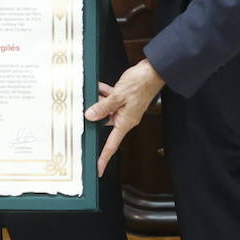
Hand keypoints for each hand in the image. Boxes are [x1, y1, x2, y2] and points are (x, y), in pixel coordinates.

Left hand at [84, 58, 163, 176]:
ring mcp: (125, 108)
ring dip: (100, 99)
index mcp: (125, 122)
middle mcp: (125, 117)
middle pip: (105, 121)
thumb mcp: (118, 95)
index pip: (112, 144)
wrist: (153, 71)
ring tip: (95, 90)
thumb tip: (90, 116)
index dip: (104, 157)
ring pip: (106, 108)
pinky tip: (99, 86)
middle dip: (96, 112)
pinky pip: (111, 99)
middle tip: (86, 105)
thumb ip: (103, 106)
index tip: (98, 169)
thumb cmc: (140, 84)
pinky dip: (105, 93)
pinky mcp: (125, 99)